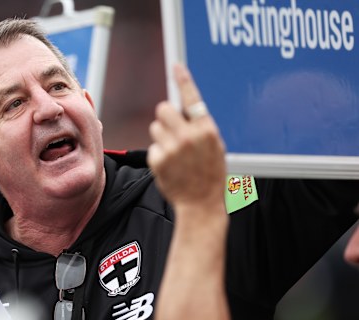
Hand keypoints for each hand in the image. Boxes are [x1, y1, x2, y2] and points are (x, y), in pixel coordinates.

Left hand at [147, 63, 225, 208]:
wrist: (201, 204)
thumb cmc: (210, 174)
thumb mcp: (215, 147)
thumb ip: (201, 128)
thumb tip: (184, 111)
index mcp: (207, 130)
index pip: (193, 99)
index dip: (183, 81)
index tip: (176, 66)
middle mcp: (189, 136)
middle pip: (163, 108)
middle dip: (166, 117)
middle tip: (172, 129)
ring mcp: (172, 148)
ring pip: (155, 127)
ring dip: (162, 136)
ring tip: (174, 152)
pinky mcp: (158, 160)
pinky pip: (152, 147)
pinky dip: (159, 155)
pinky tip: (170, 166)